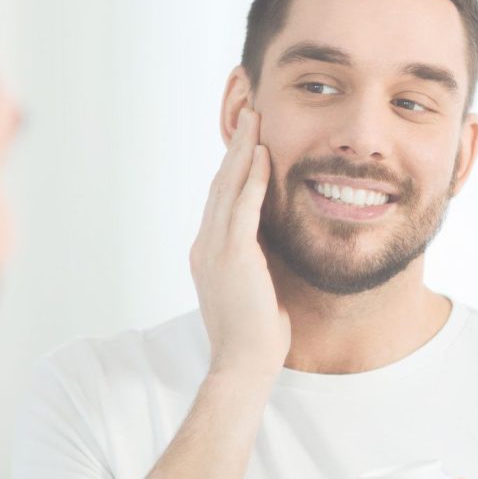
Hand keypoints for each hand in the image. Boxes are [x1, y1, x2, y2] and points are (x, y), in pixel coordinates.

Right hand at [190, 108, 290, 379]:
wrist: (245, 364)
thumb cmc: (257, 333)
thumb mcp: (254, 287)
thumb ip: (256, 259)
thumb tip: (272, 240)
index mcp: (208, 252)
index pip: (220, 199)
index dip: (233, 166)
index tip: (248, 140)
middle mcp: (205, 245)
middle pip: (219, 184)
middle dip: (235, 147)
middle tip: (248, 114)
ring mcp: (214, 250)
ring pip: (227, 187)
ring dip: (242, 151)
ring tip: (255, 120)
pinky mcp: (231, 256)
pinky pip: (242, 207)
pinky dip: (251, 178)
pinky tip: (262, 154)